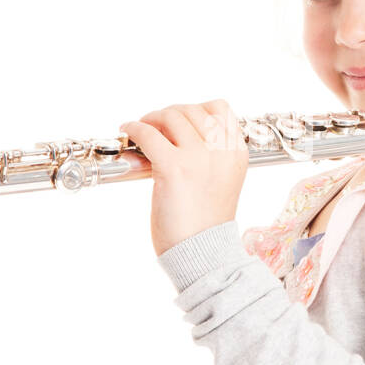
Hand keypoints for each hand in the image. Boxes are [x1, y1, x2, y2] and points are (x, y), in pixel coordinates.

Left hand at [119, 99, 249, 256]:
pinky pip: (149, 134)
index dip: (194, 109)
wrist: (203, 255)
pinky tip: (128, 132)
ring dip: (152, 118)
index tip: (179, 121)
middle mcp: (221, 152)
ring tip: (142, 128)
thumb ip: (212, 157)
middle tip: (155, 125)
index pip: (220, 109)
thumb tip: (178, 134)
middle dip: (169, 114)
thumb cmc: (206, 225)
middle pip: (191, 110)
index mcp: (236, 154)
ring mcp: (198, 158)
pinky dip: (134, 128)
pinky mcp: (173, 168)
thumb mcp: (223, 182)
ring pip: (171, 116)